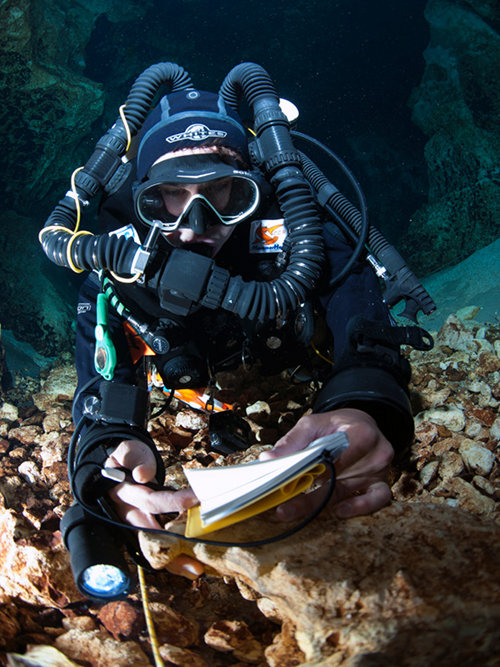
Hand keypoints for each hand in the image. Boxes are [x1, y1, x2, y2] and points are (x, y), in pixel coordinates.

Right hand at [105, 439, 203, 578]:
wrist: (117, 468)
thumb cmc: (126, 460)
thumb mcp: (128, 452)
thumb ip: (136, 459)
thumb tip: (143, 474)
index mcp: (126, 494)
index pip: (151, 500)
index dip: (174, 502)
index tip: (194, 500)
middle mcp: (129, 513)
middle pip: (151, 534)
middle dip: (173, 549)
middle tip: (195, 564)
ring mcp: (136, 523)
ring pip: (152, 547)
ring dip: (173, 561)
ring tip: (195, 570)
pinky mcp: (143, 528)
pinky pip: (157, 546)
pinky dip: (173, 557)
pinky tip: (190, 565)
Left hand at [260, 409, 393, 520]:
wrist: (361, 425)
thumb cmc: (337, 425)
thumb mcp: (314, 424)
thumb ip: (292, 441)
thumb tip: (268, 458)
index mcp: (361, 434)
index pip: (335, 457)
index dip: (310, 471)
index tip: (286, 482)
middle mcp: (375, 454)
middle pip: (339, 478)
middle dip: (308, 497)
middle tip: (283, 508)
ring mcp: (379, 471)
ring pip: (349, 493)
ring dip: (319, 506)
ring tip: (293, 512)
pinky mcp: (380, 484)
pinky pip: (376, 501)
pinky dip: (359, 507)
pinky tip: (338, 511)